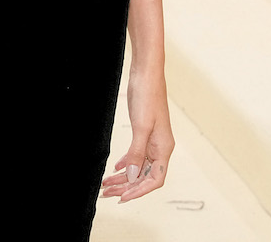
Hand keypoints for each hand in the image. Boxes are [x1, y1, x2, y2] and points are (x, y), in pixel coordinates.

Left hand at [101, 66, 173, 201]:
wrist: (146, 74)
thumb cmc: (147, 96)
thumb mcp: (140, 126)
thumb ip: (136, 152)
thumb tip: (131, 176)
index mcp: (164, 149)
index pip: (154, 180)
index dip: (139, 191)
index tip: (122, 197)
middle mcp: (160, 148)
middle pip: (144, 176)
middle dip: (126, 186)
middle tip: (106, 193)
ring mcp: (153, 141)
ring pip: (139, 166)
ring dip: (124, 177)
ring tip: (106, 184)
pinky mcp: (145, 133)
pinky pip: (137, 155)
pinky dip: (126, 163)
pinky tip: (115, 168)